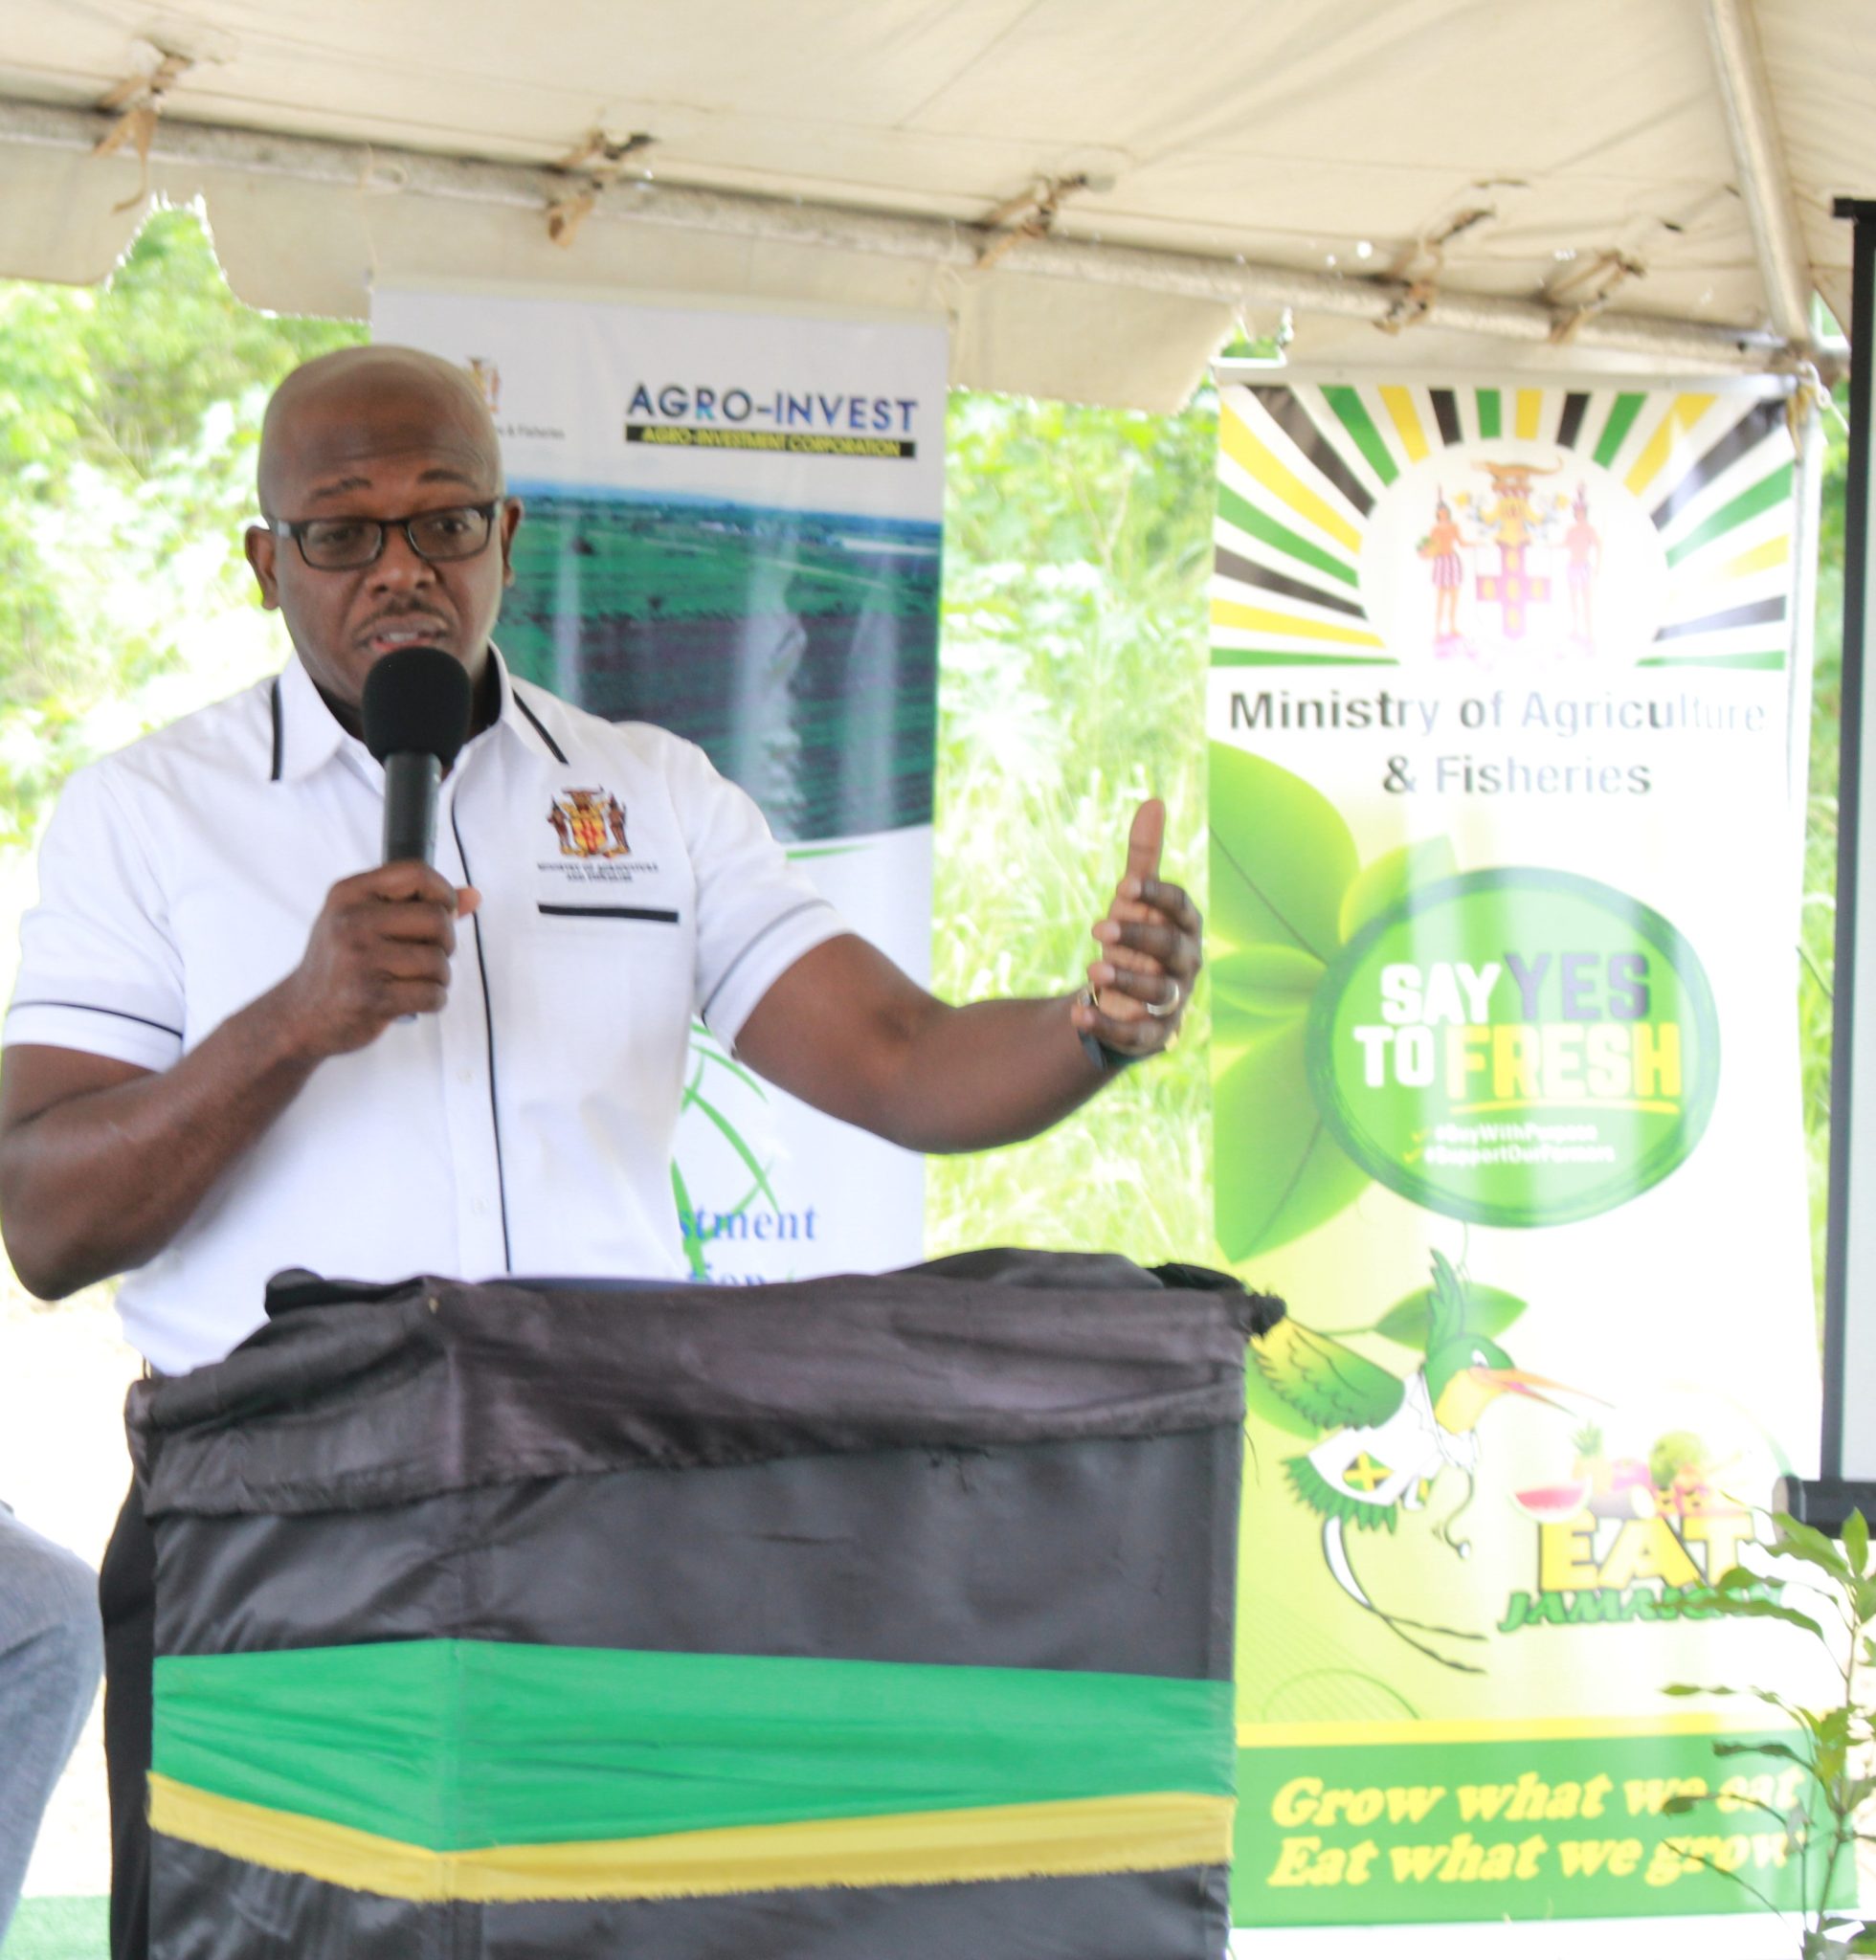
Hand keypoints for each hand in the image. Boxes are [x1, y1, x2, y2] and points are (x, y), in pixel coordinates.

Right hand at [272, 864, 480, 1059]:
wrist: (300, 1015)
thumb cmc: (342, 963)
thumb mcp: (365, 921)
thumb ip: (418, 905)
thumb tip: (473, 896)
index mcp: (350, 893)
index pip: (417, 873)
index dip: (444, 894)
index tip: (443, 913)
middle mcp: (351, 921)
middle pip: (437, 919)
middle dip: (446, 942)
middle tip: (430, 956)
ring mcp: (359, 959)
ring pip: (438, 961)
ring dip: (440, 977)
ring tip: (416, 981)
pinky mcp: (370, 997)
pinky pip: (432, 995)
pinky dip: (433, 1001)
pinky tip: (413, 1000)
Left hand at [1072, 798, 1202, 1061]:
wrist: (1123, 999)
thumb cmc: (1135, 941)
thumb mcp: (1135, 900)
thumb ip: (1145, 857)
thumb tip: (1153, 801)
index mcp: (1185, 929)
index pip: (1183, 910)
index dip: (1158, 898)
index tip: (1125, 886)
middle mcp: (1186, 967)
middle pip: (1173, 951)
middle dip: (1141, 939)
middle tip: (1100, 928)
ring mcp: (1172, 1003)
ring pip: (1159, 993)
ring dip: (1127, 980)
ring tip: (1091, 969)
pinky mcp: (1152, 1037)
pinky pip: (1137, 1035)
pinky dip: (1108, 1025)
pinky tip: (1078, 1013)